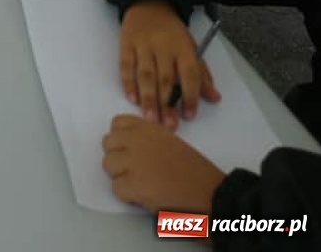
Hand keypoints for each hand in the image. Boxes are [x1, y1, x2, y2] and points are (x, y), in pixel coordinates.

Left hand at [102, 114, 225, 212]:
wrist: (212, 195)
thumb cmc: (196, 173)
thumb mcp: (171, 143)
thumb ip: (149, 139)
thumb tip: (128, 146)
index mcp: (150, 128)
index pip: (117, 124)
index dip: (121, 139)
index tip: (131, 151)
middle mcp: (139, 139)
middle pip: (108, 143)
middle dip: (118, 157)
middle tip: (135, 171)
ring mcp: (134, 161)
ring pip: (108, 165)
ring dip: (121, 177)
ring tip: (141, 185)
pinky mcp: (133, 185)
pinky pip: (116, 188)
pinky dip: (128, 196)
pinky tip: (145, 197)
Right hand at [120, 1, 220, 126]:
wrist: (149, 4)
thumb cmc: (173, 32)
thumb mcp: (192, 47)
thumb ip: (202, 74)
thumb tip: (214, 98)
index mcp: (183, 48)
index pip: (189, 74)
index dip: (189, 96)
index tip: (188, 116)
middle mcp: (163, 47)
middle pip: (165, 78)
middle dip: (166, 104)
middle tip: (168, 127)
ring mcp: (143, 45)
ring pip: (145, 75)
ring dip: (148, 99)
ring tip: (150, 120)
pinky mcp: (126, 44)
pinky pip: (126, 65)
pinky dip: (128, 83)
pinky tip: (133, 99)